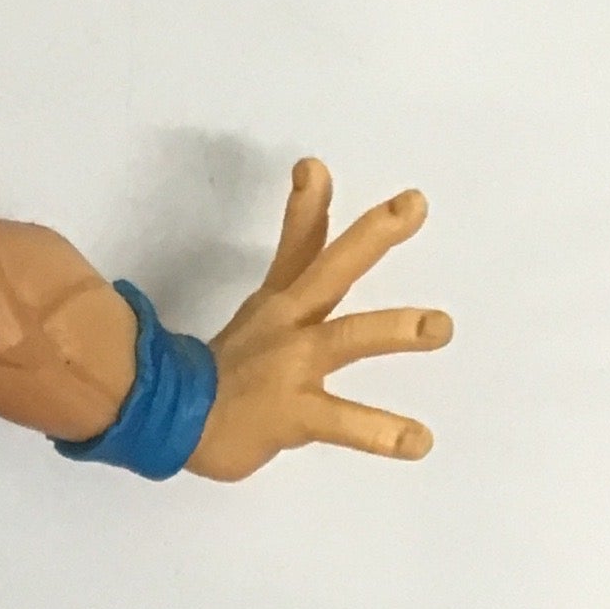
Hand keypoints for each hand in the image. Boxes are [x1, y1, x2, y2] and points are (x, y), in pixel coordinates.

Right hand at [189, 160, 451, 481]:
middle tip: (414, 204)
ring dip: (394, 329)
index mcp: (278, 305)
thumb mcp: (255, 322)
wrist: (169, 426)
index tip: (314, 167)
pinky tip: (419, 442)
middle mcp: (287, 325)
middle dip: (371, 236)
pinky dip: (382, 433)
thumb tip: (296, 272)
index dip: (309, 204)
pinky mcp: (294, 414)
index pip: (298, 246)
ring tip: (440, 327)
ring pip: (348, 337)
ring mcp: (291, 368)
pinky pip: (344, 423)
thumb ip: (284, 297)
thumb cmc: (215, 379)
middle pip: (330, 269)